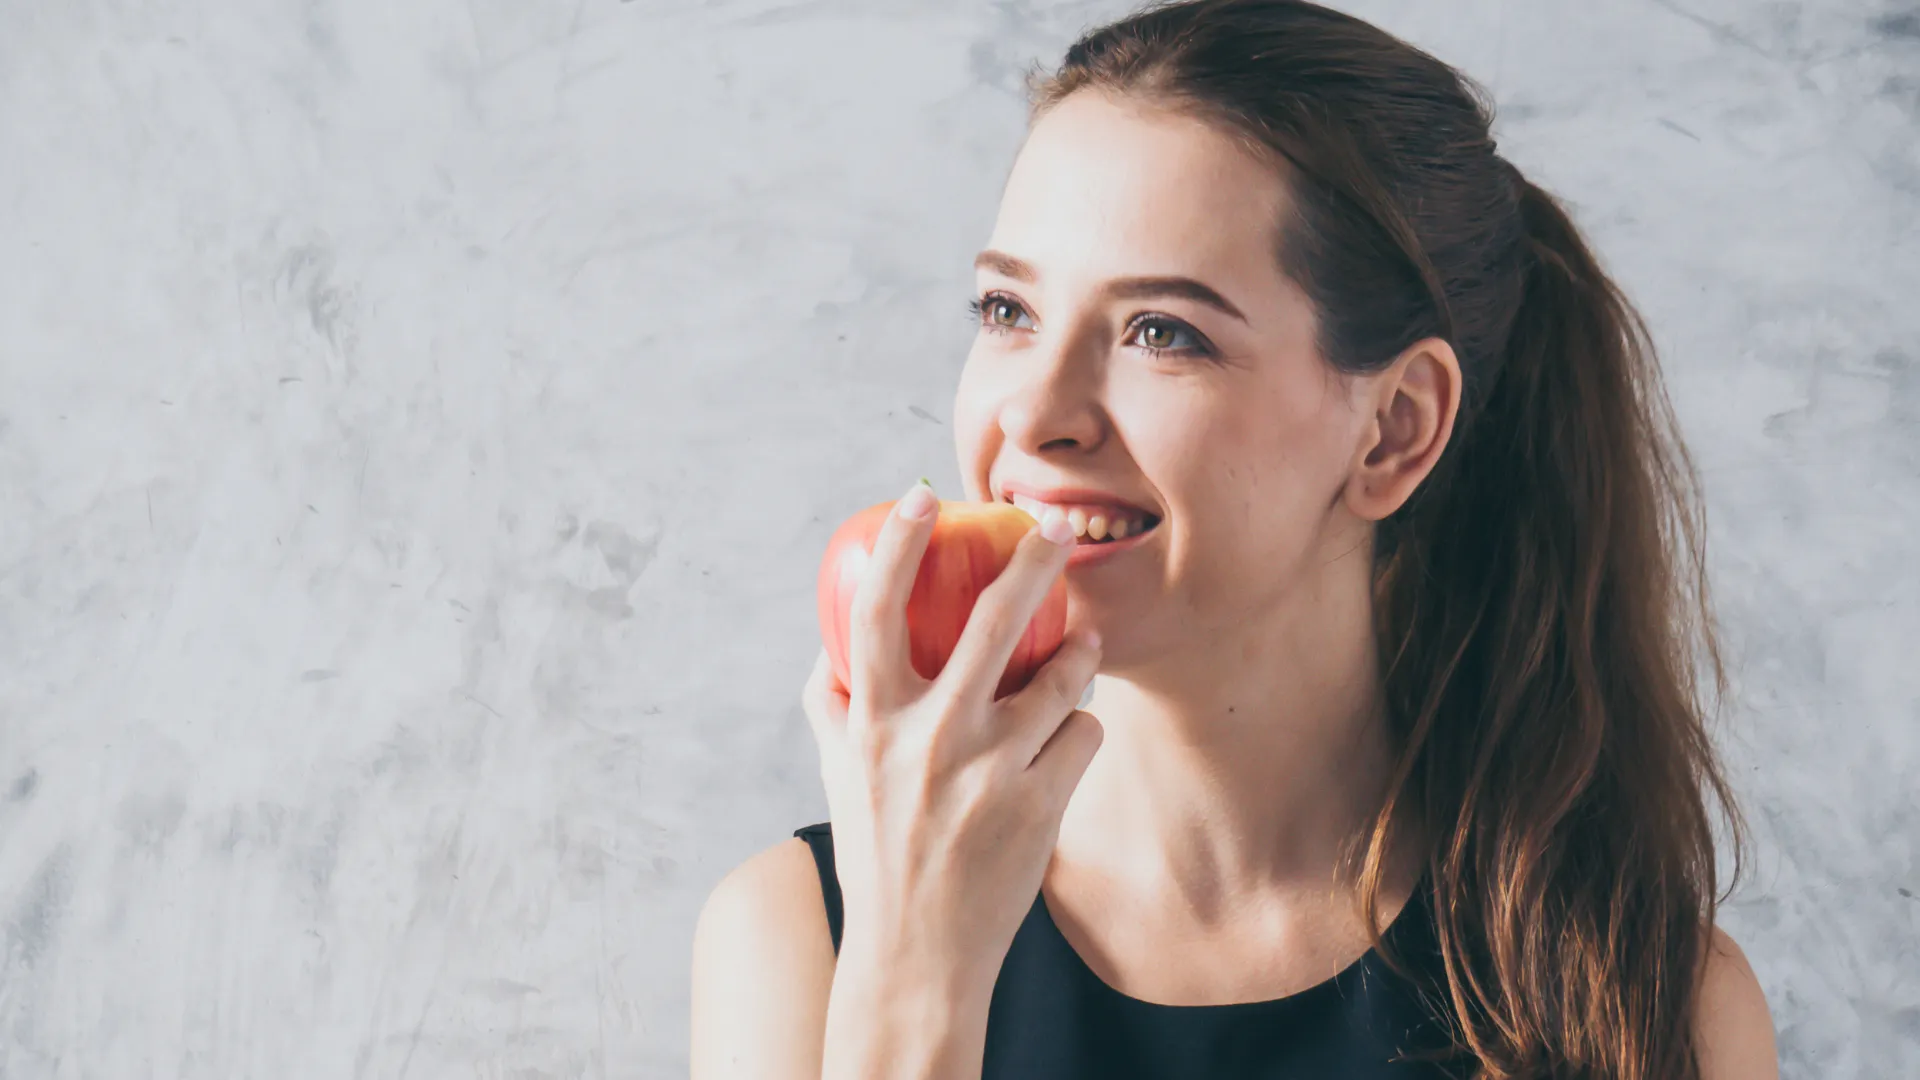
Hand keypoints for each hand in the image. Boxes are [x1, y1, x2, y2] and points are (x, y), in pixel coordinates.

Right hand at [803, 481, 1104, 994]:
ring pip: (1062, 678)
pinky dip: (1079, 732)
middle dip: (1032, 561)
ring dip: (1079, 655)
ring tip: (1081, 648)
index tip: (919, 497)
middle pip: (990, 623)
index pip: (875, 613)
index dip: (896, 546)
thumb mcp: (836, 777)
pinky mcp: (1042, 806)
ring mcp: (990, 773)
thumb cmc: (874, 855)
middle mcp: (929, 741)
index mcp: (872, 725)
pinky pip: (1084, 736)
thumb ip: (832, 707)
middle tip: (1057, 524)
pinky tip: (1065, 748)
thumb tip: (830, 645)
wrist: (916, 956)